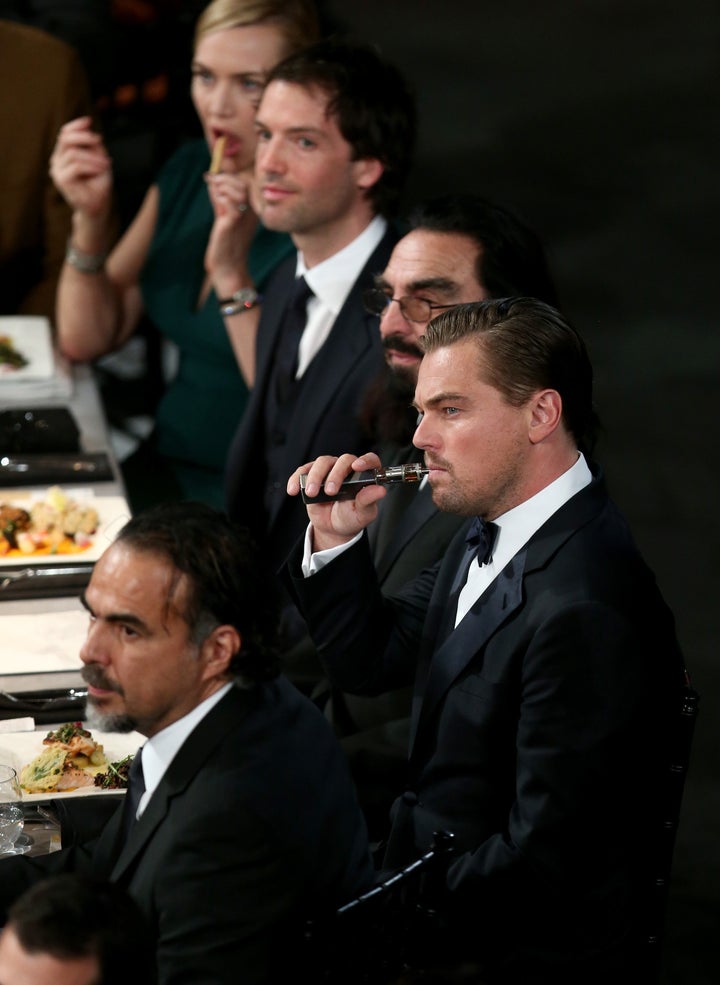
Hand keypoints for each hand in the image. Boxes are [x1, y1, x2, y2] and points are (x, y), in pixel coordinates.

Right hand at [49, 116, 112, 218]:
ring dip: (93, 157)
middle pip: (65, 138)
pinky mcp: (61, 180)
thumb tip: (89, 128)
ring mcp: (57, 170)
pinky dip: (92, 166)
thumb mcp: (99, 159)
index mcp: (64, 154)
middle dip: (84, 137)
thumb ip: (93, 145)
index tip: (89, 121)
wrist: (97, 207)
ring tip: (106, 164)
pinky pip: (77, 165)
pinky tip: (101, 170)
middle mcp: (57, 161)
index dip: (76, 125)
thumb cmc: (98, 184)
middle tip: (99, 141)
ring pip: (73, 153)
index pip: (64, 134)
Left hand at [204, 170, 258, 285]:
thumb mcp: (223, 214)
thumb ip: (219, 197)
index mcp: (253, 208)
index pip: (247, 181)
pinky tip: (217, 204)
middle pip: (244, 182)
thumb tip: (211, 177)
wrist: (227, 266)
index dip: (231, 175)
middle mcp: (252, 211)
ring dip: (223, 186)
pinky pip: (230, 202)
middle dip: (226, 178)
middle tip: (213, 182)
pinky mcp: (235, 222)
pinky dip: (220, 198)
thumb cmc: (225, 242)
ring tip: (215, 193)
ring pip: (239, 189)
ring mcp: (245, 216)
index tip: (213, 177)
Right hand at [287, 453, 387, 550]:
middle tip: (330, 491)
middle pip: (343, 460)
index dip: (365, 461)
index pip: (369, 460)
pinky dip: (297, 479)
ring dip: (315, 476)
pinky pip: (303, 471)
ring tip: (311, 493)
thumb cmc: (351, 518)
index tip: (357, 467)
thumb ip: (369, 501)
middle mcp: (348, 469)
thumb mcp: (362, 514)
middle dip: (335, 474)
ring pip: (322, 462)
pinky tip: (293, 490)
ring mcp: (329, 470)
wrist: (333, 527)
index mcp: (365, 476)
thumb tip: (380, 490)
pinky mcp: (313, 475)